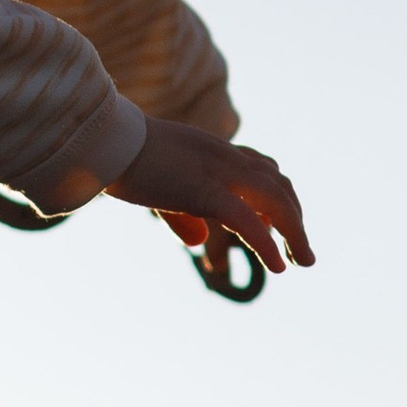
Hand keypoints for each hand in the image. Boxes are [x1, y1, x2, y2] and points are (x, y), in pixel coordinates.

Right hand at [108, 118, 313, 276]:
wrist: (103, 141)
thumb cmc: (121, 161)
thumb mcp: (158, 189)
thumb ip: (183, 213)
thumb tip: (199, 241)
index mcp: (214, 152)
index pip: (263, 169)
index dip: (279, 197)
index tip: (282, 223)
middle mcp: (225, 157)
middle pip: (277, 185)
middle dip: (295, 218)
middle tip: (302, 252)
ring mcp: (218, 171)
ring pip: (274, 200)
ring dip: (295, 233)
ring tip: (301, 261)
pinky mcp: (205, 190)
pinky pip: (246, 219)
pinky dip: (267, 243)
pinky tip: (279, 266)